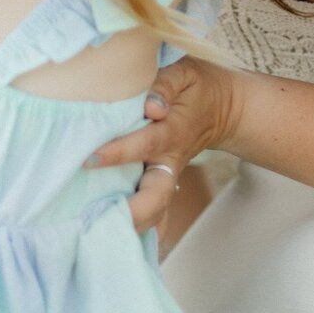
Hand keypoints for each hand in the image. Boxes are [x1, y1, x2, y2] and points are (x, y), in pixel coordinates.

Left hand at [84, 57, 240, 234]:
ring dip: (134, 226)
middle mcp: (169, 161)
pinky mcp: (161, 182)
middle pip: (156, 196)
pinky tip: (112, 239)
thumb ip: (165, 85)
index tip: (90, 159)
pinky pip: (154, 211)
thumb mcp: (184, 72)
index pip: (144, 145)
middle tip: (97, 220)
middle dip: (134, 213)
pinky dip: (140, 228)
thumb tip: (151, 108)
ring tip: (96, 236)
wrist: (223, 108)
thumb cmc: (195, 85)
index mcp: (172, 133)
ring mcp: (167, 175)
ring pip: (155, 210)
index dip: (119, 152)